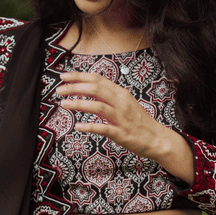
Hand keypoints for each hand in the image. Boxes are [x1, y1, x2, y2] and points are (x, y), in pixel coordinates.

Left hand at [56, 71, 194, 183]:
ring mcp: (121, 118)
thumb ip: (109, 96)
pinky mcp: (121, 133)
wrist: (156, 138)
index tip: (64, 76)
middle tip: (59, 90)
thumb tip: (90, 89)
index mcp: (120, 93)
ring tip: (64, 104)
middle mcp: (120, 102)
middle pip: (95, 89)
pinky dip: (90, 127)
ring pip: (98, 106)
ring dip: (79, 104)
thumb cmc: (138, 121)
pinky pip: (103, 128)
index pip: (97, 79)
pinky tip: (79, 126)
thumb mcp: (124, 103)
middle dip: (74, 88)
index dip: (79, 76)